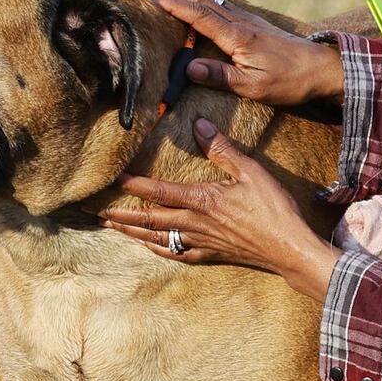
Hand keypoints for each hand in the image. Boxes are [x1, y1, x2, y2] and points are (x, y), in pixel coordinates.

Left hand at [90, 117, 341, 300]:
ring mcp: (199, 242)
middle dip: (117, 213)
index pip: (157, 191)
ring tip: (109, 225)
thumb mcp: (250, 171)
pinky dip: (156, 248)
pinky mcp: (209, 255)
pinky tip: (146, 245)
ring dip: (130, 231)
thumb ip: (222, 149)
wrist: (288, 248)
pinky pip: (175, 253)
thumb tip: (198, 125)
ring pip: (155, 237)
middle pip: (146, 219)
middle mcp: (193, 223)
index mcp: (201, 200)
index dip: (131, 185)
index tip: (110, 178)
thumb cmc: (273, 209)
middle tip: (93, 210)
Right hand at [132, 0, 344, 106]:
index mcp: (236, 36)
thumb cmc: (289, 82)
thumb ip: (222, 77)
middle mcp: (238, 20)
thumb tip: (189, 69)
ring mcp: (244, 18)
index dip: (169, 3)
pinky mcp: (249, 21)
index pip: (196, 14)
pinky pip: (216, 2)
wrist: (320, 68)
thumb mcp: (255, 88)